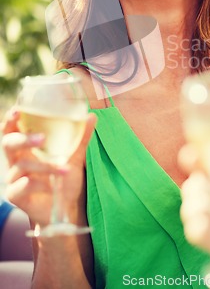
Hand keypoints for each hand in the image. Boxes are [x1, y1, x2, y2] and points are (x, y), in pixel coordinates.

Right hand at [2, 108, 95, 225]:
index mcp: (26, 147)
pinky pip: (22, 186)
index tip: (17, 110)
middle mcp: (16, 160)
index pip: (12, 129)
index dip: (11, 119)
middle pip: (8, 144)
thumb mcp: (75, 156)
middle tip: (42, 138)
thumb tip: (91, 116)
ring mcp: (14, 178)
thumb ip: (81, 137)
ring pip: (22, 166)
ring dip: (45, 166)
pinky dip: (39, 184)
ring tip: (65, 169)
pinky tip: (52, 187)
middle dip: (23, 139)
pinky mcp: (15, 195)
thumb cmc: (64, 178)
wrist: (66, 207)